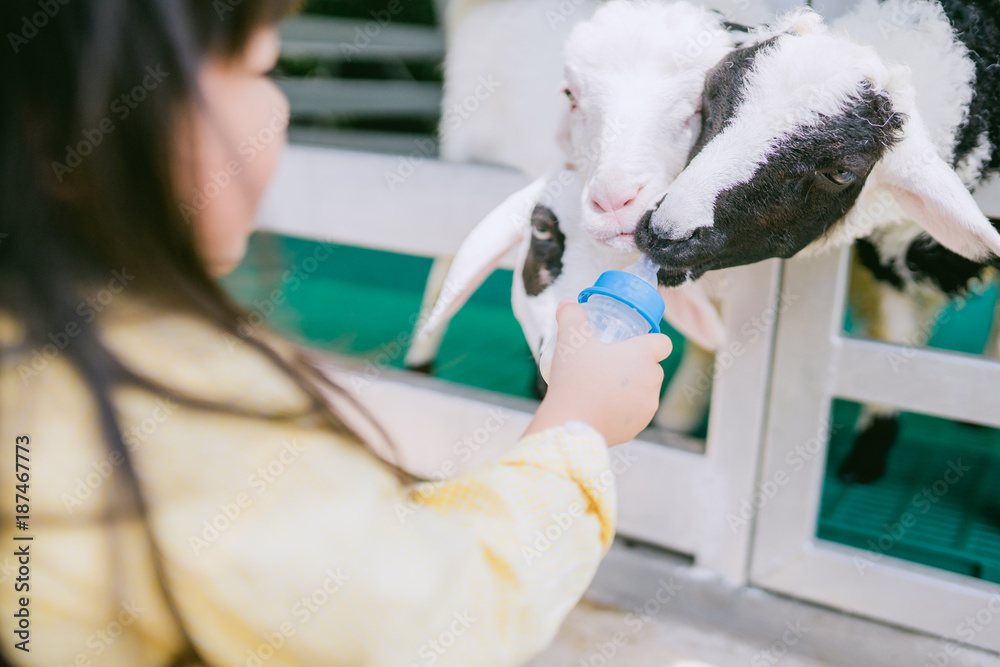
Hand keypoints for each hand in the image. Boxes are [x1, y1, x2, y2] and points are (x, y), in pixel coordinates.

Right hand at [524, 300, 672, 445]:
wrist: (571, 423)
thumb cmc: (576, 377)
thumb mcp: (571, 338)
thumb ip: (572, 316)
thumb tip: (568, 304)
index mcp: (644, 356)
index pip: (663, 343)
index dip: (651, 340)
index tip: (633, 342)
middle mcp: (652, 381)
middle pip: (652, 368)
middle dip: (635, 365)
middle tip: (609, 363)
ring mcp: (646, 407)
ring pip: (644, 392)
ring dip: (630, 388)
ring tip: (603, 387)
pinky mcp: (636, 428)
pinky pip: (633, 414)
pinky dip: (622, 410)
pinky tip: (602, 408)